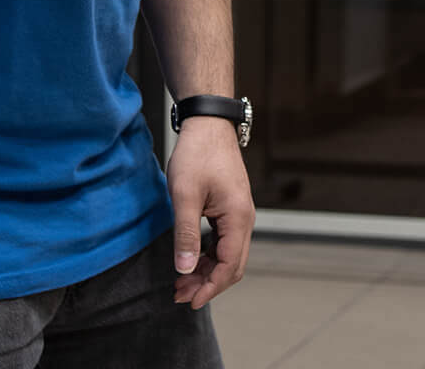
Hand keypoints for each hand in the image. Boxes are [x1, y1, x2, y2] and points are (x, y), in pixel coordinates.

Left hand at [168, 116, 254, 308]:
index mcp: (238, 218)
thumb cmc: (197, 154)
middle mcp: (244, 219)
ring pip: (228, 255)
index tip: (188, 301)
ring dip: (206, 271)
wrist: (209, 123)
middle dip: (207, 284)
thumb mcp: (184, 195)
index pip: (229, 266)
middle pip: (232, 265)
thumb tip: (185, 269)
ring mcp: (239, 214)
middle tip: (179, 295)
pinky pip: (224, 241)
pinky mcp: (231, 208)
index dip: (210, 288)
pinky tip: (190, 259)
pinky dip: (208, 255)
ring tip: (180, 282)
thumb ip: (186, 234)